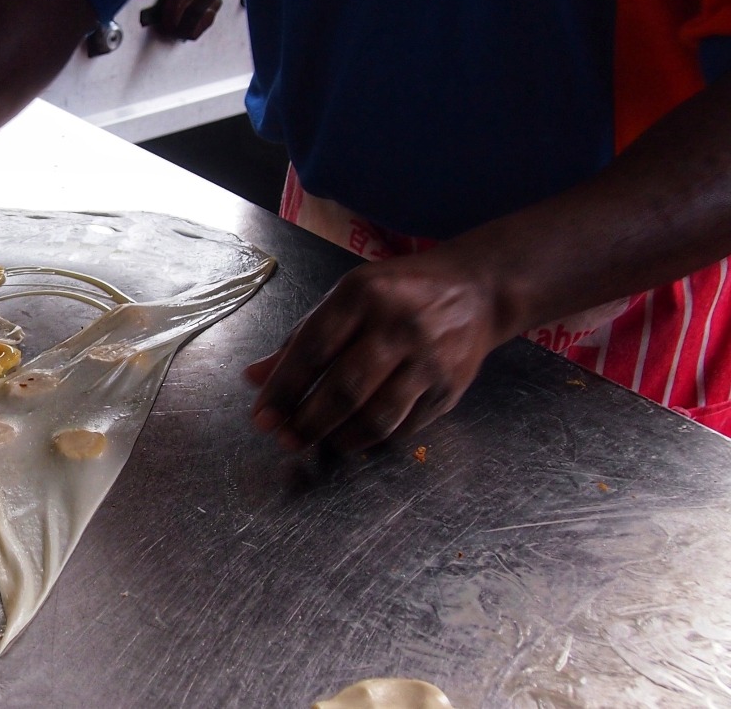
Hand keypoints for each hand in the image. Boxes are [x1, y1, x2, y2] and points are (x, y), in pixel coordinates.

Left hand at [245, 250, 507, 452]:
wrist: (477, 290)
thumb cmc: (399, 292)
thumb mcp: (347, 298)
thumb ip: (301, 339)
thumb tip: (254, 379)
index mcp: (363, 295)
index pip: (313, 349)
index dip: (283, 388)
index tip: (261, 416)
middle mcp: (399, 325)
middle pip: (345, 388)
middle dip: (307, 422)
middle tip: (285, 438)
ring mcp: (429, 359)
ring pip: (377, 415)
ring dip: (340, 438)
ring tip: (318, 442)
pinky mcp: (450, 387)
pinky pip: (405, 426)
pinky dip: (374, 438)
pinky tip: (354, 436)